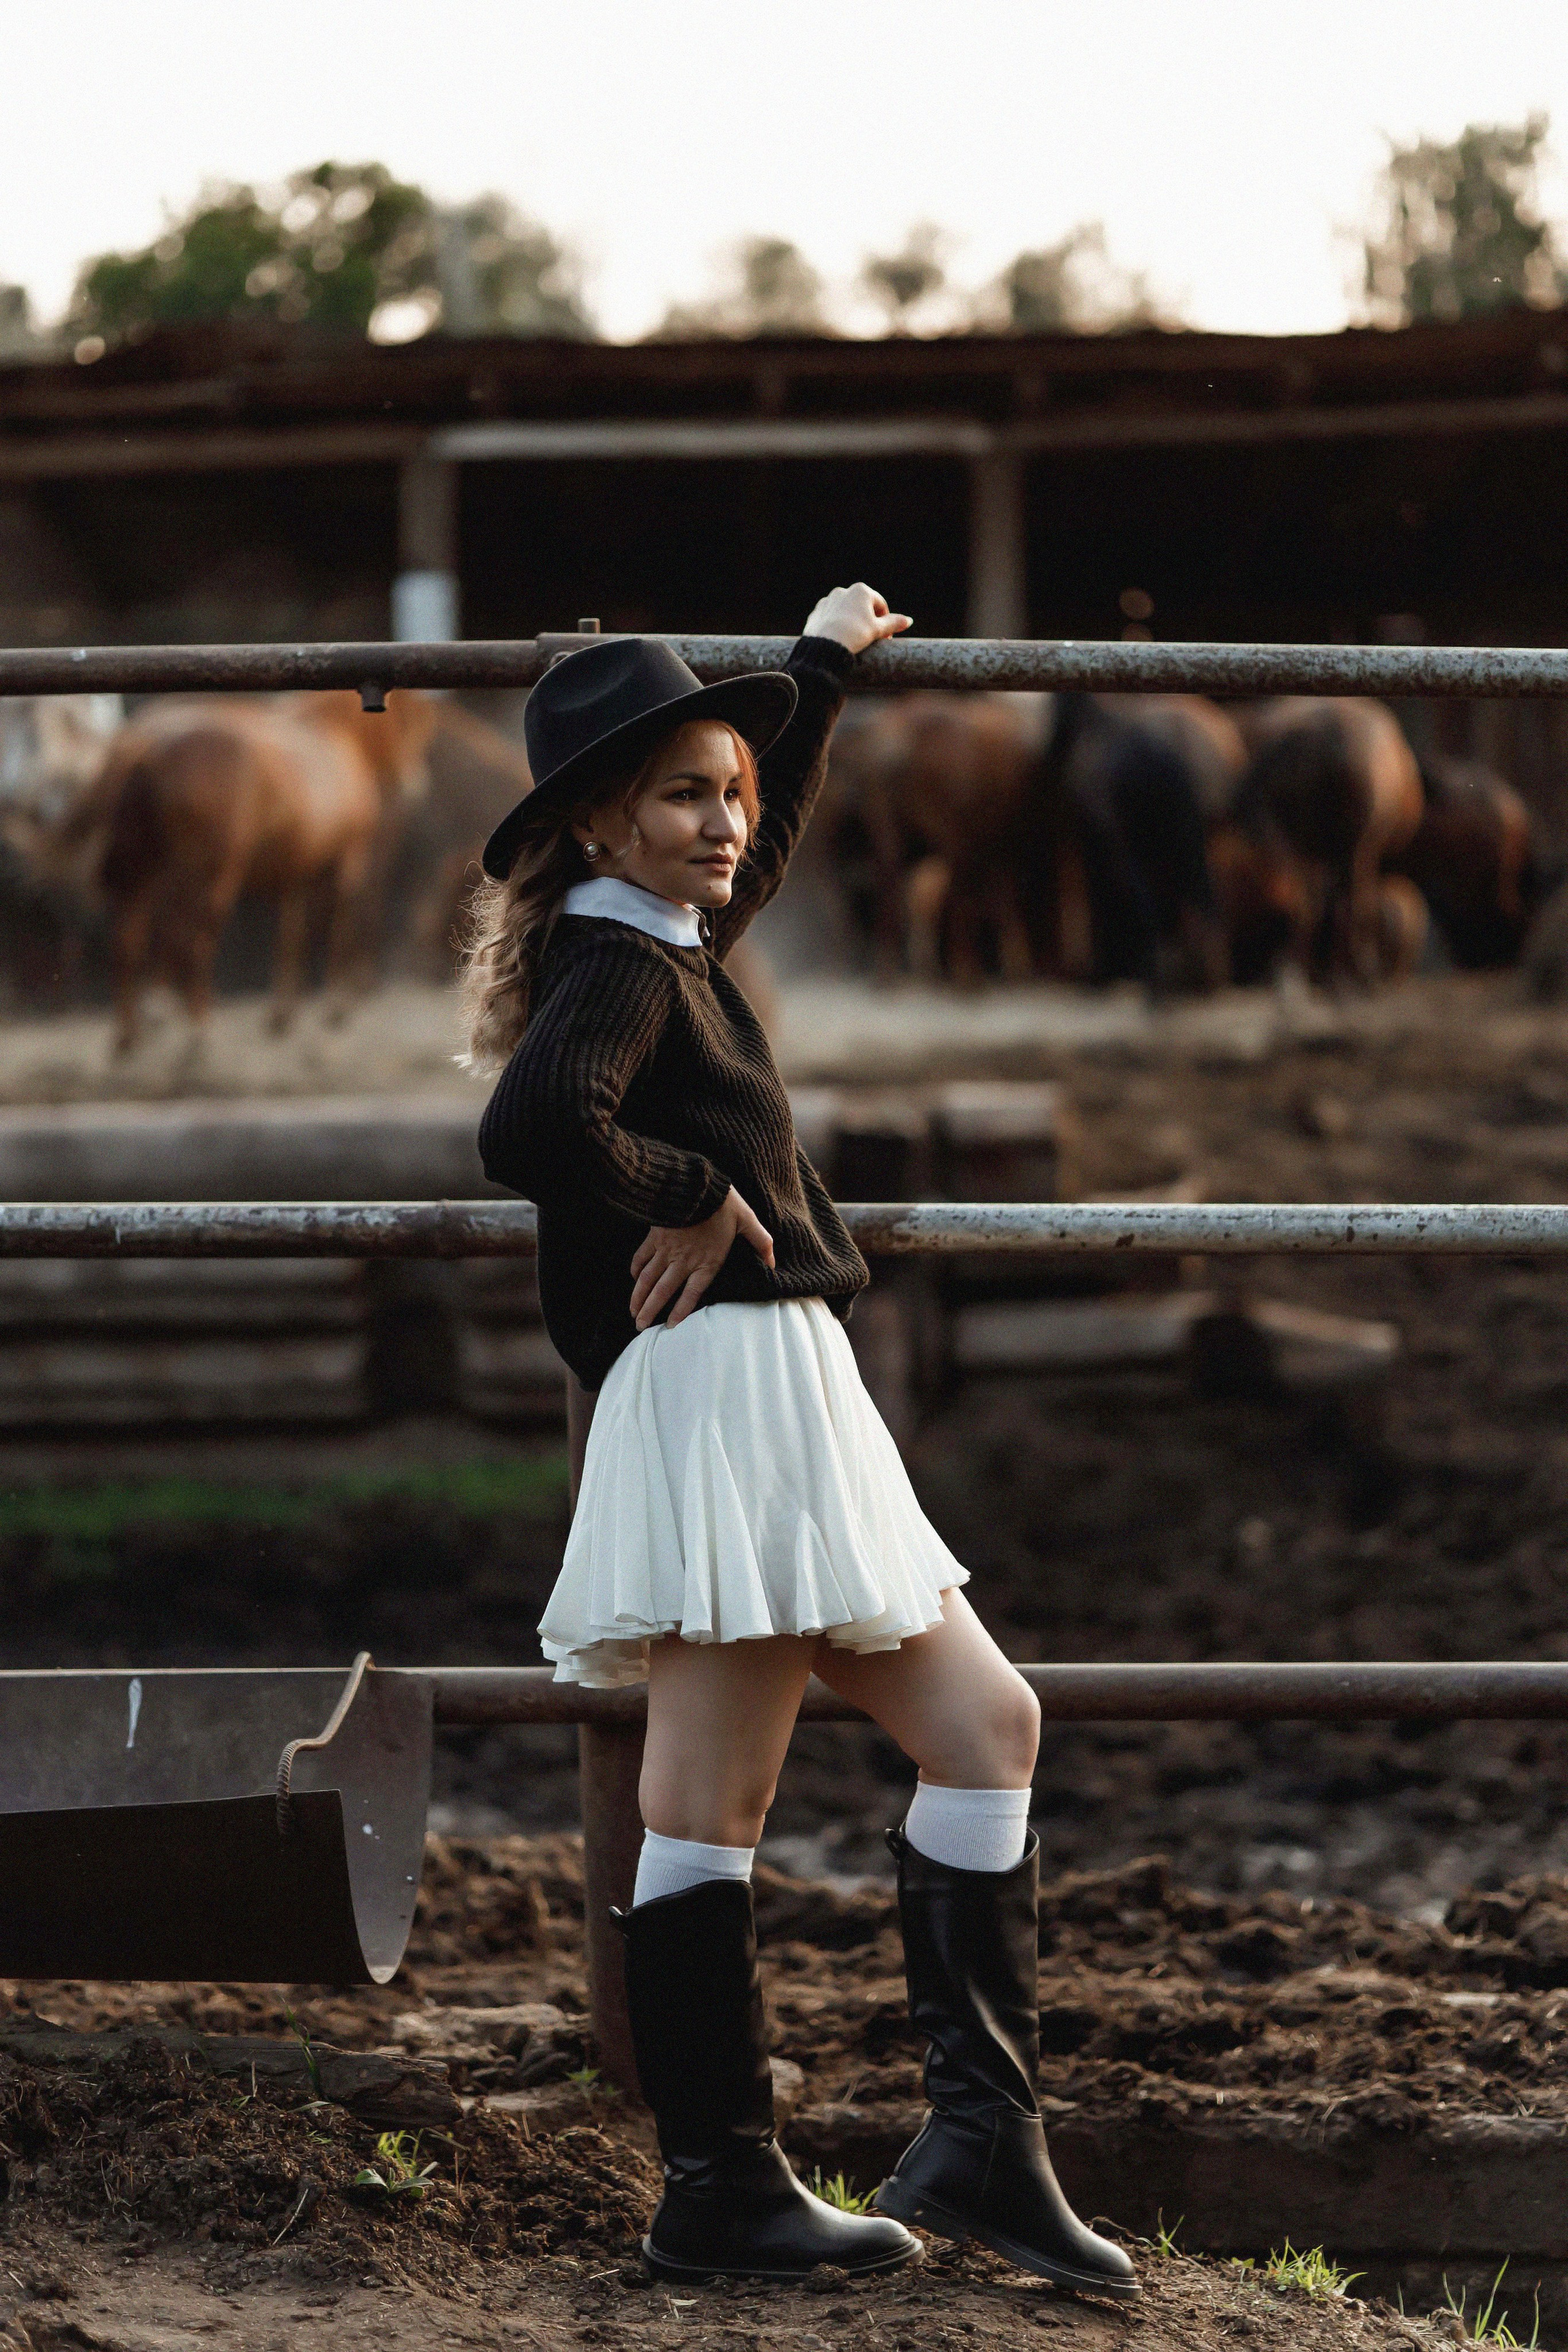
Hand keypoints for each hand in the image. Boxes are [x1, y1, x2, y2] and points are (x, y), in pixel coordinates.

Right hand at [629, 1185, 775, 1331]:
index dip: (680, 1311)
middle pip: (664, 1291)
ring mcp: (667, 1249)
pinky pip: (642, 1257)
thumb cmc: (723, 1203)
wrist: (696, 1183)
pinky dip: (636, 1269)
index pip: (692, 1294)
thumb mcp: (747, 1221)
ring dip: (639, 1296)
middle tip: (640, 1326)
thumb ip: (761, 1242)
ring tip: (633, 1312)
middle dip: (650, 1311)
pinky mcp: (655, 1236)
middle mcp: (684, 1260)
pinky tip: (634, 1279)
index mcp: (707, 1262)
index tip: (670, 1326)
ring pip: (648, 1279)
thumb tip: (773, 1262)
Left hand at [803, 583, 912, 655]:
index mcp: (861, 590)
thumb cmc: (854, 634)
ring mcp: (827, 601)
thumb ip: (894, 623)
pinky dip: (837, 626)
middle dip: (868, 621)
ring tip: (854, 640)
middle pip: (862, 607)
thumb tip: (908, 621)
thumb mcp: (878, 630)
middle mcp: (843, 591)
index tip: (886, 637)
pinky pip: (831, 619)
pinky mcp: (816, 613)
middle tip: (871, 639)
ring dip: (852, 623)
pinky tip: (839, 639)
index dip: (885, 621)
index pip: (880, 604)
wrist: (825, 646)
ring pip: (845, 612)